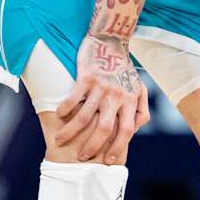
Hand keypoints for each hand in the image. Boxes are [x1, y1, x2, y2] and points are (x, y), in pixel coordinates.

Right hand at [54, 33, 149, 163]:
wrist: (112, 40)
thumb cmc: (124, 68)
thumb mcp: (138, 87)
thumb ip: (140, 109)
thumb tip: (135, 129)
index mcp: (130, 100)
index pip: (127, 130)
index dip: (118, 147)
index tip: (109, 160)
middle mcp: (117, 96)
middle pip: (105, 129)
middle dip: (92, 146)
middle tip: (82, 156)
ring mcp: (101, 87)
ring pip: (85, 117)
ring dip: (71, 132)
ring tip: (61, 140)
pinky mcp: (86, 77)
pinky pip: (73, 98)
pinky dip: (65, 109)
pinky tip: (59, 116)